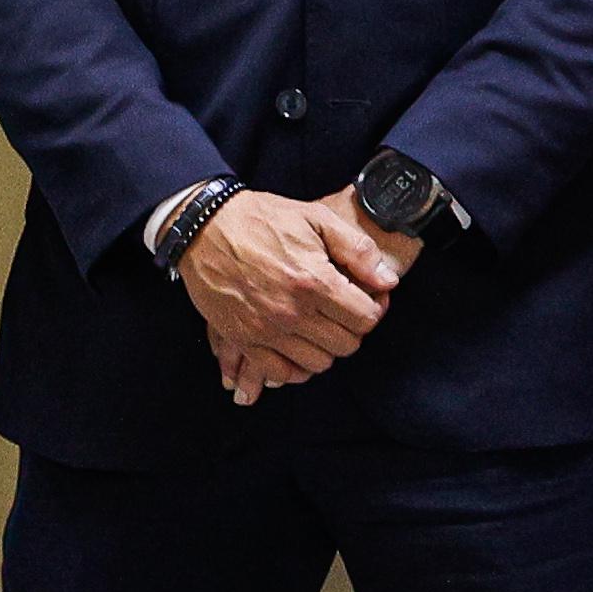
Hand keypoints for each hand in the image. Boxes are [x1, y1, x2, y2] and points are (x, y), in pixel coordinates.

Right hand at [179, 188, 402, 395]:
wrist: (204, 227)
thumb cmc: (263, 220)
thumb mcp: (317, 219)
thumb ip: (358, 251)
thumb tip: (388, 281)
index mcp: (314, 281)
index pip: (366, 319)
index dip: (373, 309)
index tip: (365, 299)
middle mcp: (292, 311)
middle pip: (347, 345)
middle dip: (352, 329)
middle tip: (343, 312)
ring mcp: (265, 329)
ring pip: (319, 363)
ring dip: (326, 348)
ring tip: (321, 326)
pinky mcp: (243, 339)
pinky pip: (281, 372)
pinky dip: (296, 366)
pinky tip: (299, 346)